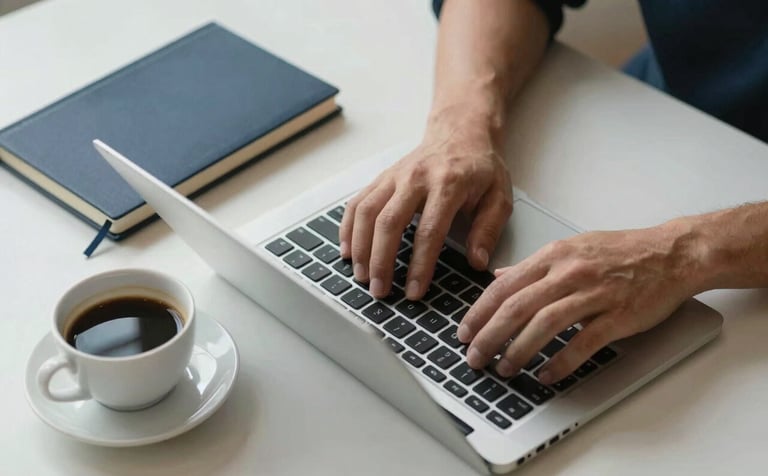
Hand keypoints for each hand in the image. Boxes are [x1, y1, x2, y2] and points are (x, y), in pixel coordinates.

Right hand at [339, 116, 512, 299]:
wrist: (460, 131)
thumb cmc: (480, 168)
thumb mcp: (499, 196)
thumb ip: (488, 229)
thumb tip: (476, 262)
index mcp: (448, 184)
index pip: (429, 231)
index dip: (420, 265)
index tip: (414, 291)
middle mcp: (416, 178)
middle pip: (389, 222)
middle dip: (381, 261)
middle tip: (380, 291)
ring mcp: (395, 176)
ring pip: (367, 212)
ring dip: (360, 247)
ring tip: (362, 276)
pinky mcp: (382, 178)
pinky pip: (358, 202)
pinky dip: (348, 228)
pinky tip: (347, 250)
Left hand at [457, 224, 702, 383]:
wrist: (671, 253)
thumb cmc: (621, 252)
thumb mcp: (570, 248)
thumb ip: (532, 266)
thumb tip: (498, 276)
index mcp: (554, 255)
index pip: (505, 285)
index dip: (480, 311)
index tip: (465, 331)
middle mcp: (569, 272)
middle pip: (518, 306)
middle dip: (490, 335)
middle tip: (475, 357)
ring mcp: (594, 293)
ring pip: (544, 323)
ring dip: (519, 350)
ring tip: (504, 368)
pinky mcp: (618, 315)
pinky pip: (583, 342)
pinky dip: (561, 361)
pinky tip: (546, 374)